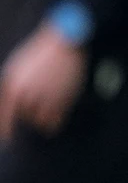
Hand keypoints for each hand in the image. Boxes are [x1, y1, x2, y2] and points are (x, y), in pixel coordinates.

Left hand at [0, 25, 85, 141]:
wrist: (66, 42)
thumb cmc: (39, 54)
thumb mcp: (15, 69)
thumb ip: (9, 89)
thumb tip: (8, 109)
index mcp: (13, 86)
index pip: (4, 116)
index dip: (4, 131)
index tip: (7, 141)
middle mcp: (28, 94)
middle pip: (25, 117)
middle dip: (30, 112)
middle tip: (40, 97)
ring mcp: (47, 97)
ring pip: (40, 121)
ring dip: (43, 116)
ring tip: (49, 100)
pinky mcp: (64, 99)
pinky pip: (55, 122)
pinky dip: (54, 123)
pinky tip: (55, 118)